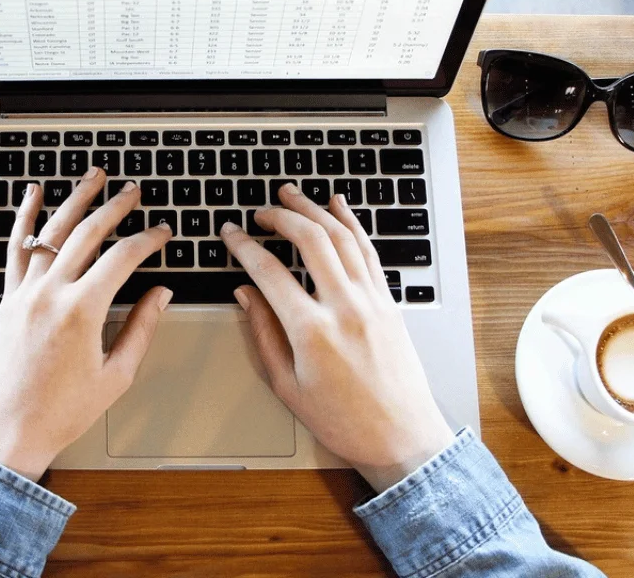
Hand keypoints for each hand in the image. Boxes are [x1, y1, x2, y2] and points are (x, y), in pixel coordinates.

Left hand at [0, 168, 172, 480]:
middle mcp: (51, 293)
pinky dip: (25, 217)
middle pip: (88, 233)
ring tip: (93, 177)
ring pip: (52, 231)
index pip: (123, 258)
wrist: (8, 431)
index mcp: (82, 311)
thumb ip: (141, 329)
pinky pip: (16, 248)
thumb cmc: (61, 412)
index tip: (163, 233)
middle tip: (134, 191)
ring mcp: (25, 293)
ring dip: (75, 199)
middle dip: (116, 207)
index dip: (148, 240)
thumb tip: (161, 295)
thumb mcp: (115, 376)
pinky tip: (33, 194)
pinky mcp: (8, 299)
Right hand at [220, 184, 453, 492]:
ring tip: (292, 194)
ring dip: (314, 210)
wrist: (402, 438)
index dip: (244, 247)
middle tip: (260, 211)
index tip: (230, 234)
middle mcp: (345, 308)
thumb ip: (263, 334)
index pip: (269, 272)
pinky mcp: (389, 302)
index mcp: (312, 332)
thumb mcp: (287, 386)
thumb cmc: (344, 422)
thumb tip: (245, 294)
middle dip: (280, 216)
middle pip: (310, 240)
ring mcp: (372, 301)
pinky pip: (368, 251)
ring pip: (342, 237)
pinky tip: (339, 207)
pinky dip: (352, 223)